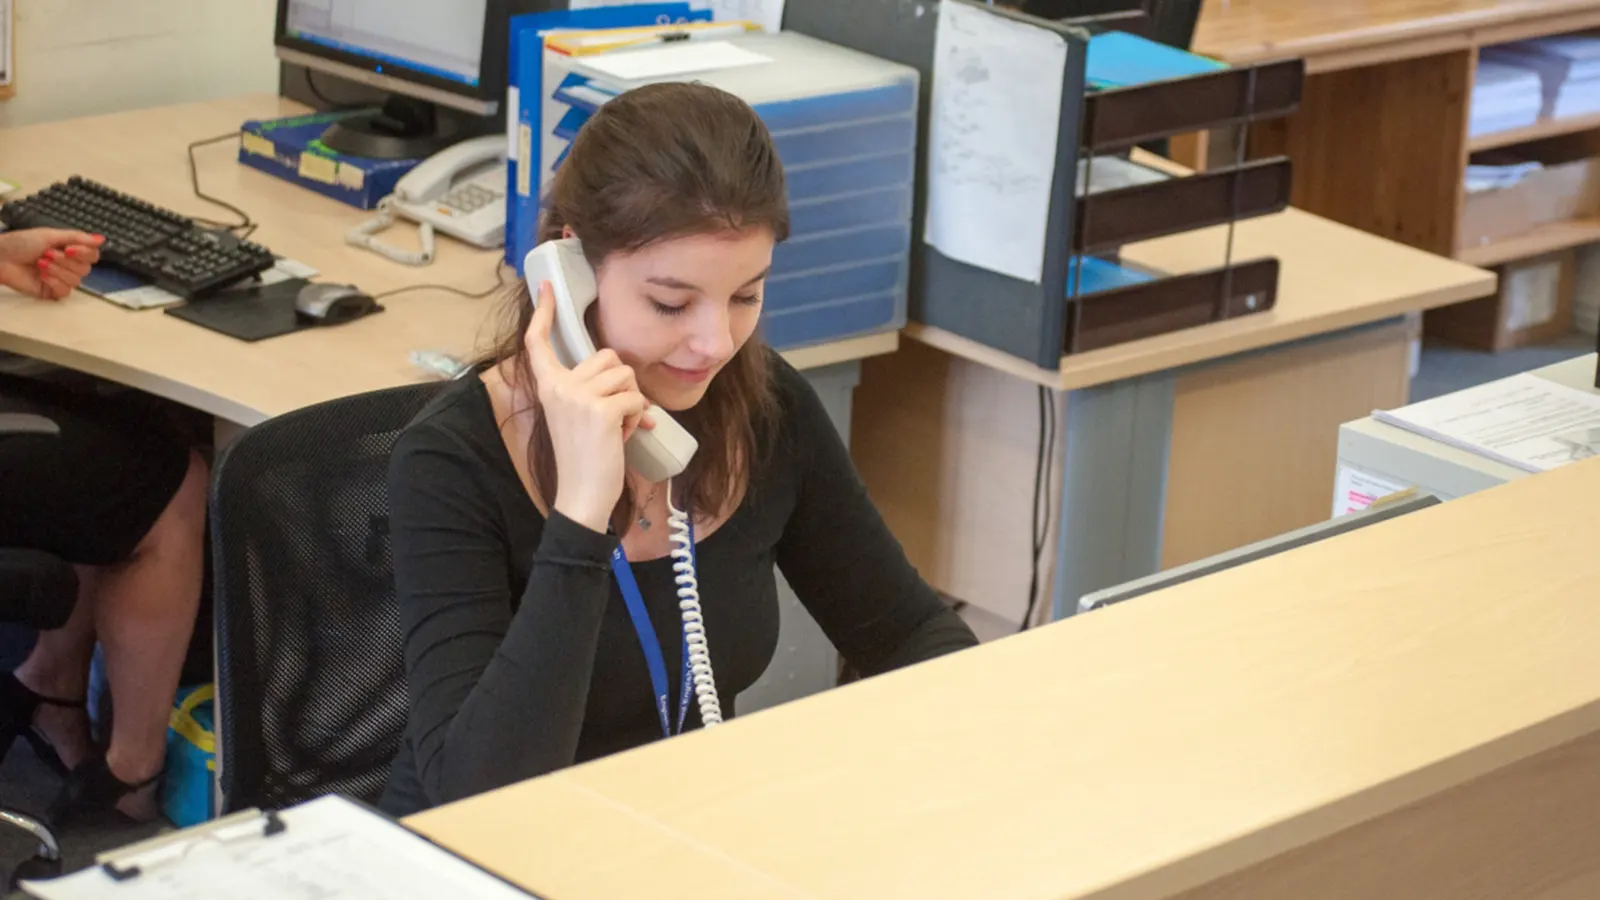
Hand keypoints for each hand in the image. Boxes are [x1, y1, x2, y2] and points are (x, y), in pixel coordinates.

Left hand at [0, 228, 103, 299]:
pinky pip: (65, 291)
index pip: (92, 256)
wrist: (0, 257)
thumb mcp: (50, 235)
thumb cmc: (20, 243)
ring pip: (76, 280)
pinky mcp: (51, 291)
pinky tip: (42, 275)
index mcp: (69, 250)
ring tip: (41, 263)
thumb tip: (101, 239)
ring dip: (58, 270)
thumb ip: (77, 237)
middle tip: (48, 254)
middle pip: (86, 269)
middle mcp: (67, 265)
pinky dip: (54, 282)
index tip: (70, 248)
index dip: (85, 254)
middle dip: (66, 261)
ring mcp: (60, 278)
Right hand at [526, 280, 653, 532]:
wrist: (582, 495)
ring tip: (618, 427)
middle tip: (615, 412)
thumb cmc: (584, 457)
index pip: (539, 343)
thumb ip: (587, 390)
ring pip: (626, 376)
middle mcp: (559, 386)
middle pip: (607, 356)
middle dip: (622, 381)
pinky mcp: (601, 411)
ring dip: (632, 401)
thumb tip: (621, 373)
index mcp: (548, 386)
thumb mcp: (576, 416)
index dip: (544, 314)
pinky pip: (637, 399)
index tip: (545, 289)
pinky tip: (625, 436)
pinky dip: (639, 418)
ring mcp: (579, 397)